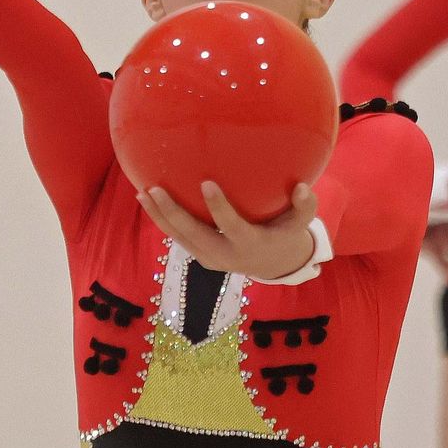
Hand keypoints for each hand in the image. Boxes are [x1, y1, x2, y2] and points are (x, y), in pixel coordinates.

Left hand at [137, 181, 317, 280]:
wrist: (273, 265)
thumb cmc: (286, 235)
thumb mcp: (300, 225)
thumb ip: (305, 207)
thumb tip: (304, 187)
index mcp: (249, 244)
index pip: (231, 226)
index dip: (218, 207)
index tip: (206, 182)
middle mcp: (225, 255)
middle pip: (193, 234)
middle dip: (173, 213)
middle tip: (156, 188)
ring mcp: (209, 259)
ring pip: (178, 238)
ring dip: (159, 216)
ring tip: (142, 192)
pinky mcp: (200, 256)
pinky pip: (178, 238)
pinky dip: (162, 220)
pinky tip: (148, 199)